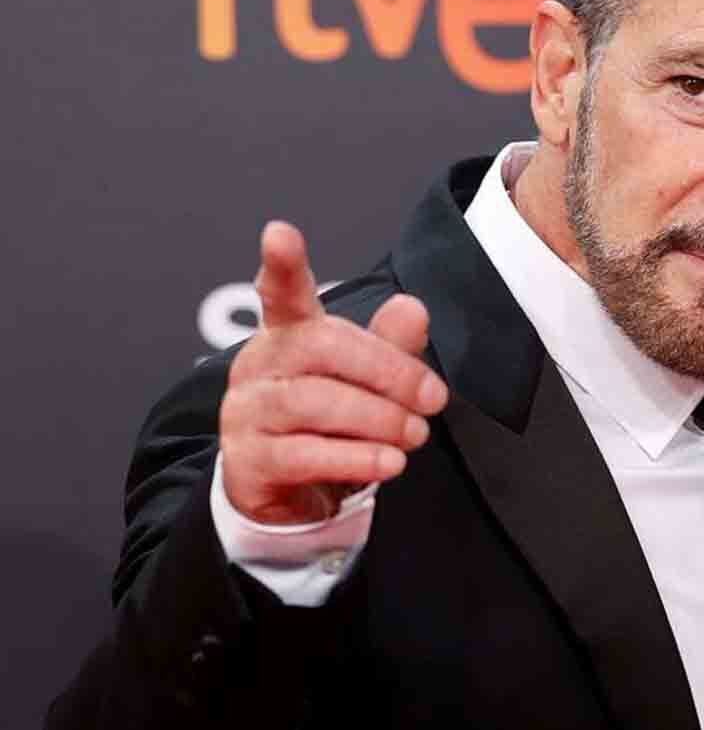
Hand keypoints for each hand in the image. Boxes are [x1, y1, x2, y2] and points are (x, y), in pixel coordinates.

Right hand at [218, 221, 448, 524]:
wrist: (291, 496)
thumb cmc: (333, 424)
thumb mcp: (367, 383)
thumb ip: (390, 346)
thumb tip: (412, 307)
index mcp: (287, 334)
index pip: (282, 293)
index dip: (282, 265)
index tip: (279, 233)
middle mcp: (259, 365)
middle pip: (322, 347)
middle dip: (388, 371)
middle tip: (433, 400)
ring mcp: (245, 413)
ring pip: (313, 403)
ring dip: (378, 419)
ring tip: (415, 434)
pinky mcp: (247, 462)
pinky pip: (304, 455)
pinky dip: (355, 458)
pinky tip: (389, 462)